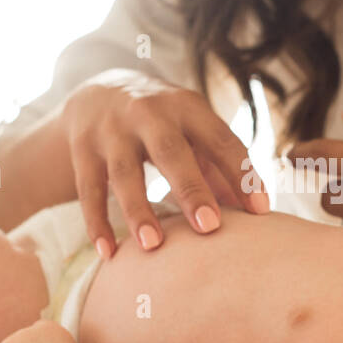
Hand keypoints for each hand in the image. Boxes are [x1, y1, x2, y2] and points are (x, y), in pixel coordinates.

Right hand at [58, 70, 268, 257]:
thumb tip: (253, 212)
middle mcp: (148, 113)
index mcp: (186, 107)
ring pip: (124, 173)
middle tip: (210, 227)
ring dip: (138, 210)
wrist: (97, 90)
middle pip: (170, 152)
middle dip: (191, 189)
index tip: (260, 211)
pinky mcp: (82, 148)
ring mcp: (111, 130)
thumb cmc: (162, 121)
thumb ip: (218, 166)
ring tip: (153, 246)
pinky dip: (97, 222)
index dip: (241, 173)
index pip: (220, 139)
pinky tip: (109, 253)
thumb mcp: (191, 129)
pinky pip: (89, 189)